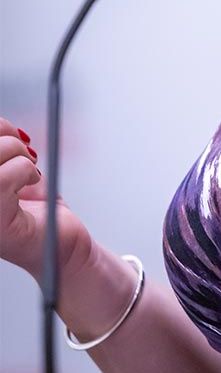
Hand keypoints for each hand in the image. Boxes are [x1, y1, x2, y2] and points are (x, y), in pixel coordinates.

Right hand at [0, 117, 92, 283]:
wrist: (62, 246)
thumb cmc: (38, 211)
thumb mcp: (13, 171)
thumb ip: (3, 149)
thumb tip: (1, 125)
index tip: (11, 134)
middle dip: (6, 138)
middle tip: (27, 152)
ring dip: (19, 154)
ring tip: (30, 171)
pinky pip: (5, 177)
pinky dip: (26, 170)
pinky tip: (33, 182)